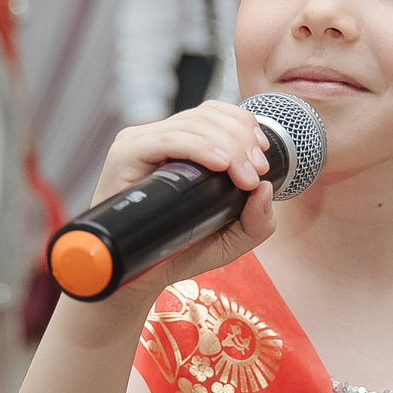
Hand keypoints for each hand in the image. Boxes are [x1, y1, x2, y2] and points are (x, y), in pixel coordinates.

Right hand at [75, 101, 278, 316]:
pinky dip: (199, 147)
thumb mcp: (232, 240)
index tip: (262, 158)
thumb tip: (267, 188)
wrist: (138, 279)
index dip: (243, 124)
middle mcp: (159, 138)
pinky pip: (168, 140)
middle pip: (208, 115)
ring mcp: (140, 143)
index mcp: (181, 145)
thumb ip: (258, 220)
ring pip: (192, 124)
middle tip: (257, 172)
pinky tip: (221, 164)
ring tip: (245, 176)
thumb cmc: (180, 253)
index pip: (214, 112)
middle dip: (242, 139)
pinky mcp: (126, 154)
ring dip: (229, 146)